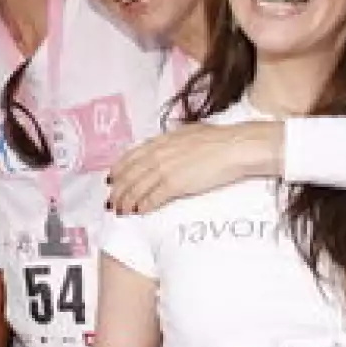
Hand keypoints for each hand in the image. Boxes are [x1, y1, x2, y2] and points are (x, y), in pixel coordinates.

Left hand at [107, 121, 282, 214]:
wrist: (234, 147)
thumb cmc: (219, 140)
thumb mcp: (189, 134)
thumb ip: (174, 141)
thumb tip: (169, 145)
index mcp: (161, 141)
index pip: (131, 156)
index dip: (118, 170)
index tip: (112, 179)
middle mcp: (158, 154)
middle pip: (129, 175)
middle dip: (118, 190)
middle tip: (111, 202)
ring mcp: (164, 169)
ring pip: (136, 188)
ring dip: (127, 202)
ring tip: (122, 212)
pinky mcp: (174, 184)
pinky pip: (152, 198)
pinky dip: (142, 206)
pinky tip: (139, 213)